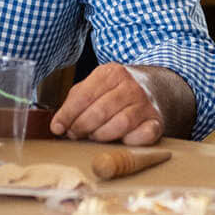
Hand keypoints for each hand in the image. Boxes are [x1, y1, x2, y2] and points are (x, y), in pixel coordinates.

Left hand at [49, 63, 164, 143]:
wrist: (153, 89)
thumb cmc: (115, 92)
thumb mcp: (95, 86)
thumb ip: (75, 102)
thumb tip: (57, 125)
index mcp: (112, 73)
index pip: (84, 96)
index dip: (68, 115)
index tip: (58, 128)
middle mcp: (130, 86)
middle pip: (100, 111)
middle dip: (83, 127)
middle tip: (75, 134)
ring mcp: (145, 103)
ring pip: (120, 124)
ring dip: (102, 135)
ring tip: (95, 136)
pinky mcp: (156, 121)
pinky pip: (142, 136)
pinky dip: (129, 142)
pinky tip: (121, 140)